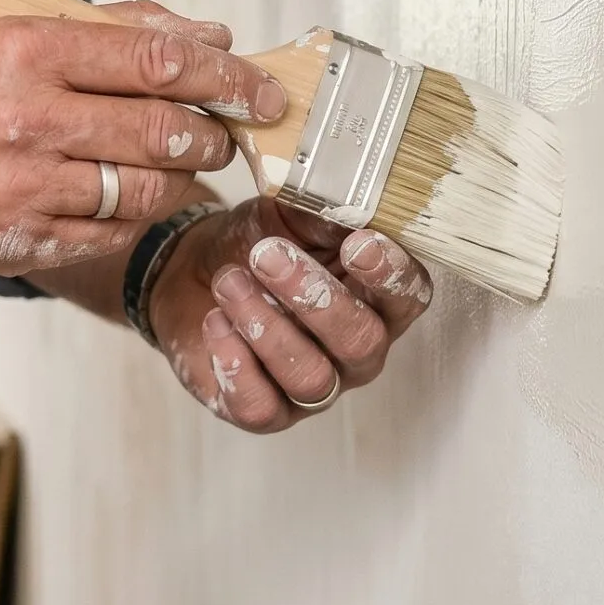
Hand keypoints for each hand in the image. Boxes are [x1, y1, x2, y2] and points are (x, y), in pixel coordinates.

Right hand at [0, 3, 287, 274]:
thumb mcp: (8, 35)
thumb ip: (110, 31)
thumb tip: (205, 40)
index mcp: (25, 52)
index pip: (154, 62)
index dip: (223, 77)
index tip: (257, 88)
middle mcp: (24, 119)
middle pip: (161, 130)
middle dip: (211, 134)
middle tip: (225, 132)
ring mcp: (21, 188)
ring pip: (144, 189)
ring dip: (180, 179)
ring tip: (181, 165)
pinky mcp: (18, 242)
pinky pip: (110, 233)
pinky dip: (137, 216)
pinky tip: (133, 197)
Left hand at [147, 201, 433, 432]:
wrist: (194, 273)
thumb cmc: (258, 243)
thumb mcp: (288, 212)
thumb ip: (322, 209)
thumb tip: (342, 193)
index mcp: (378, 298)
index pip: (408, 297)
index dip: (390, 275)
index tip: (358, 243)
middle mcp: (357, 349)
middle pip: (360, 341)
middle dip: (315, 298)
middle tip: (267, 255)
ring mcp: (316, 386)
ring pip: (311, 376)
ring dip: (267, 326)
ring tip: (229, 281)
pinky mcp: (267, 411)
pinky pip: (262, 407)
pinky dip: (236, 367)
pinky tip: (215, 323)